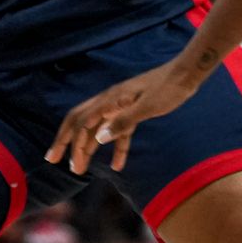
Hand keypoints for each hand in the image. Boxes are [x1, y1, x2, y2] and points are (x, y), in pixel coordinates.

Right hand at [45, 58, 205, 174]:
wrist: (187, 74)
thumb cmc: (169, 89)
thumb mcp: (148, 107)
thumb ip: (123, 122)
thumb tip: (98, 138)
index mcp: (111, 99)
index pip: (81, 122)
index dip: (68, 142)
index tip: (61, 161)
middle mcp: (111, 101)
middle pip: (80, 122)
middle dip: (65, 141)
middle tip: (54, 160)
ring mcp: (121, 105)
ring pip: (97, 128)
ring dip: (87, 147)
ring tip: (80, 168)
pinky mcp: (133, 109)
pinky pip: (118, 131)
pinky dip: (115, 147)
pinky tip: (117, 165)